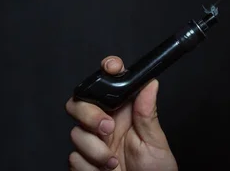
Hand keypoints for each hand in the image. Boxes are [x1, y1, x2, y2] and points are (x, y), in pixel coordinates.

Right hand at [65, 56, 177, 170]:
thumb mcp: (156, 142)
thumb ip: (148, 114)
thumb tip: (150, 84)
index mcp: (126, 112)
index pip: (111, 83)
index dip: (108, 70)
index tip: (112, 68)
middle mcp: (107, 124)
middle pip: (81, 103)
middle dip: (89, 114)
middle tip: (107, 129)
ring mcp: (93, 143)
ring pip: (76, 132)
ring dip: (94, 149)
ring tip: (114, 162)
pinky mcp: (83, 162)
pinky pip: (73, 157)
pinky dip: (89, 167)